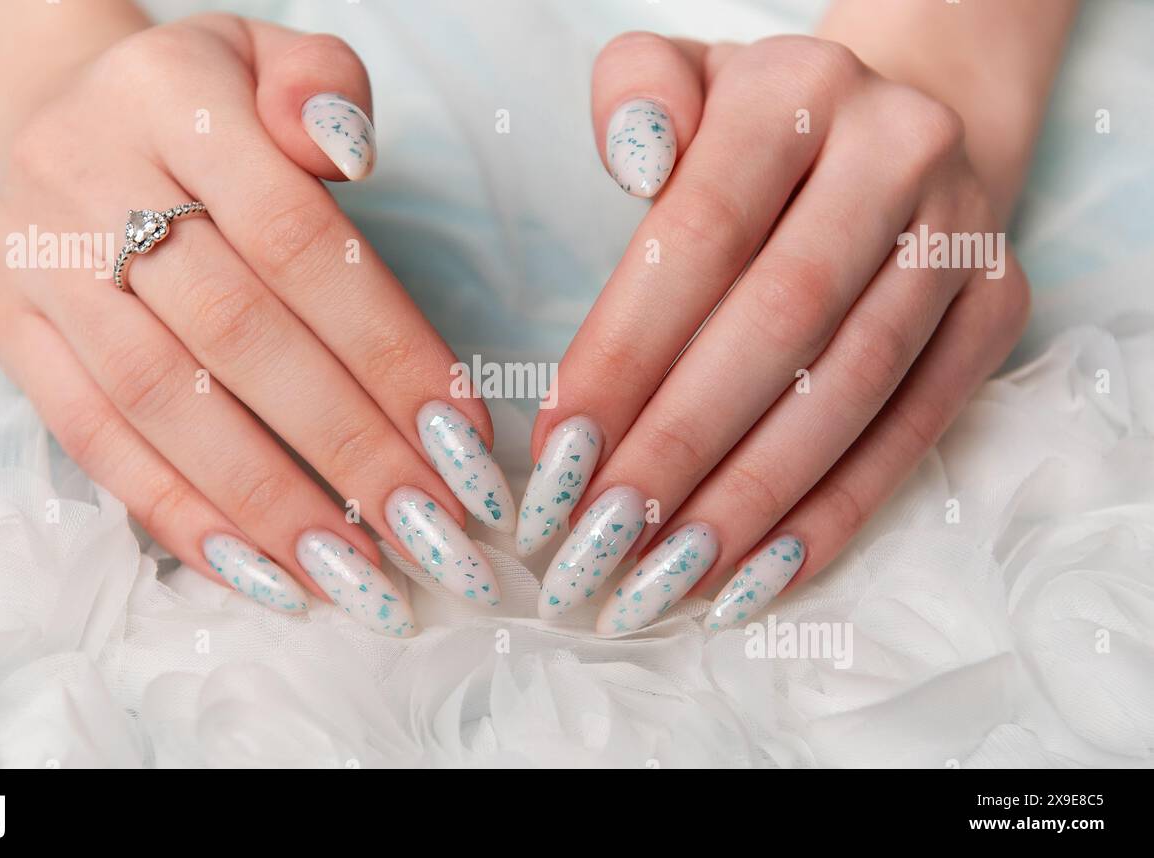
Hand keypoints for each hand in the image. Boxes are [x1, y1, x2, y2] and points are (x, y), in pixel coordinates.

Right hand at [0, 14, 511, 635]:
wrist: (45, 113)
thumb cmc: (196, 104)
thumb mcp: (262, 56)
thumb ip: (323, 89)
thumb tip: (351, 157)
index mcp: (170, 98)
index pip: (298, 241)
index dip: (386, 347)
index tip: (463, 437)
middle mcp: (88, 178)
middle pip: (236, 334)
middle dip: (346, 445)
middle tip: (430, 528)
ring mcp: (36, 263)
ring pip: (158, 403)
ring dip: (266, 502)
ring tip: (356, 576)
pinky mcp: (10, 335)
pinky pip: (91, 441)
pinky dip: (180, 515)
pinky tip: (259, 573)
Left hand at [521, 33, 1030, 632]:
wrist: (901, 130)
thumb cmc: (758, 130)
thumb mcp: (683, 82)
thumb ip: (636, 98)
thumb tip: (636, 156)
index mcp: (800, 92)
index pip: (697, 238)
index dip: (623, 354)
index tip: (560, 452)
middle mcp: (898, 154)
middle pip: (776, 325)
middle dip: (680, 444)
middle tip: (602, 534)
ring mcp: (961, 240)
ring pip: (849, 391)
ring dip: (752, 497)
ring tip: (668, 571)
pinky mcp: (996, 313)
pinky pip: (913, 431)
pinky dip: (832, 510)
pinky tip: (758, 572)